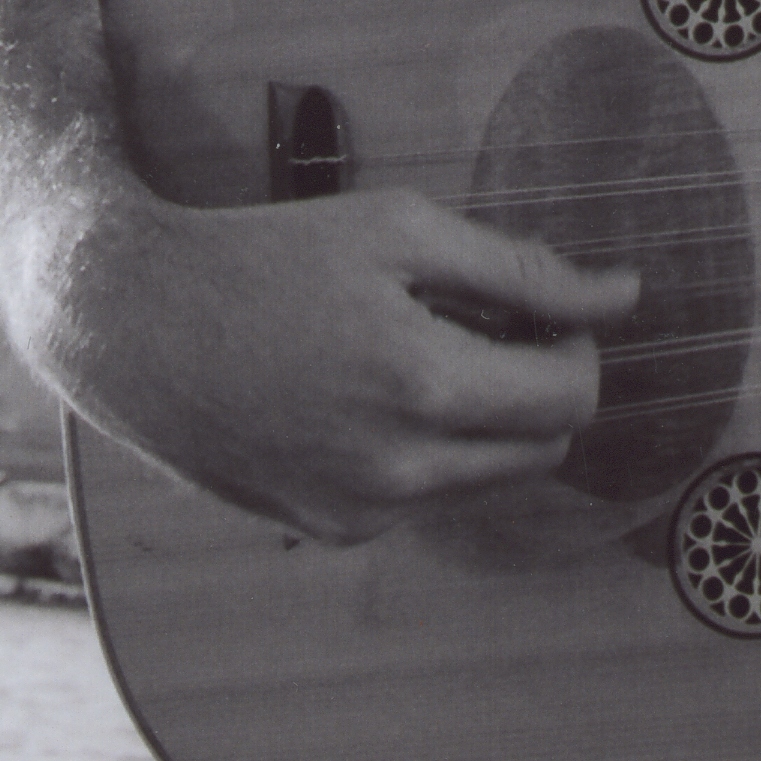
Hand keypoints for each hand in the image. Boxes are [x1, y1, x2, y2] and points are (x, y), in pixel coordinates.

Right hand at [64, 180, 639, 544]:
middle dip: (539, 386)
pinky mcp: (331, 529)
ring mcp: (361, 512)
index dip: (575, 346)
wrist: (134, 323)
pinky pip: (430, 496)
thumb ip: (525, 270)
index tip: (541, 309)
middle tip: (486, 324)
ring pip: (493, 480)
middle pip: (545, 448)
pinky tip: (372, 393)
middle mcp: (397, 470)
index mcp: (423, 387)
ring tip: (423, 351)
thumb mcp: (402, 232)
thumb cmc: (267, 257)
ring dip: (489, 421)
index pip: (571, 398)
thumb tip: (626, 296)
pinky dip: (431, 449)